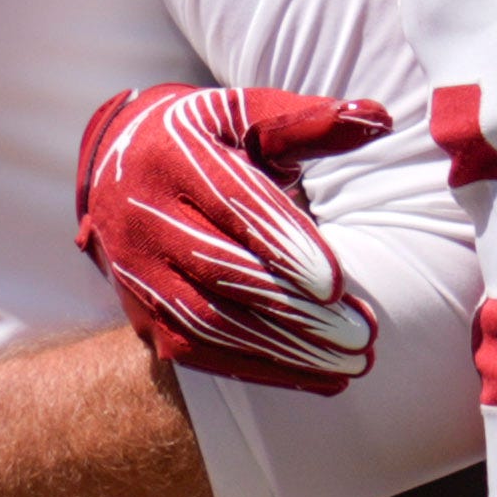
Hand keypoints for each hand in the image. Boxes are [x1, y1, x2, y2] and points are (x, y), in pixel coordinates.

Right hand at [73, 83, 390, 393]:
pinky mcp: (141, 314)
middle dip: (293, 310)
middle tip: (360, 334)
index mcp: (172, 157)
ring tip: (350, 362)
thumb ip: (309, 122)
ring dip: (283, 351)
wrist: (117, 170)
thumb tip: (379, 118)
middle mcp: (143, 217)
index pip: (231, 207)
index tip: (335, 284)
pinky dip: (260, 371)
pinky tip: (320, 379)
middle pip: (220, 273)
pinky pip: (197, 353)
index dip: (283, 246)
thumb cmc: (204, 140)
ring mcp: (136, 273)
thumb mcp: (248, 117)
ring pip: (207, 323)